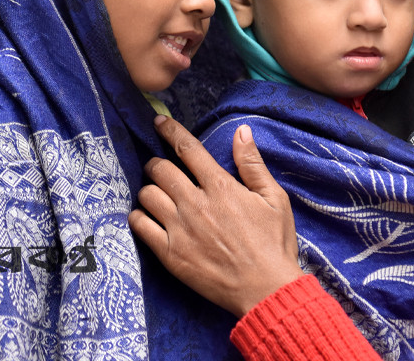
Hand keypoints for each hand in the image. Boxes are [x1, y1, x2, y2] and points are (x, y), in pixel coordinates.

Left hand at [128, 116, 303, 316]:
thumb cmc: (273, 244)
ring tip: (158, 195)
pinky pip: (140, 225)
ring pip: (147, 194)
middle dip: (157, 163)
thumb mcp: (274, 199)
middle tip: (161, 168)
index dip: (170, 131)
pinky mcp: (170, 254)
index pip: (187, 149)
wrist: (265, 289)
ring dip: (150, 189)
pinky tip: (147, 217)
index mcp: (220, 187)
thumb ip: (253, 164)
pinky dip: (139, 216)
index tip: (159, 122)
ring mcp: (179, 229)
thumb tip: (241, 131)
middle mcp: (195, 204)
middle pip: (160, 169)